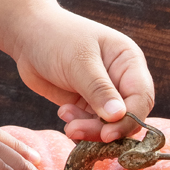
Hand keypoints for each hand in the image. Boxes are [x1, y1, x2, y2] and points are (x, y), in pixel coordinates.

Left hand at [14, 8, 154, 141]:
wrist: (28, 35)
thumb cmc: (56, 38)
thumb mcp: (78, 61)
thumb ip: (98, 89)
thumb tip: (119, 116)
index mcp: (129, 61)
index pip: (141, 98)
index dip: (128, 120)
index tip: (106, 134)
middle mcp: (122, 78)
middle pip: (127, 116)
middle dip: (103, 128)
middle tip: (75, 130)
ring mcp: (105, 93)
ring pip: (109, 125)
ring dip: (88, 130)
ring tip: (66, 119)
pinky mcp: (88, 104)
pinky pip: (92, 126)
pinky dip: (80, 127)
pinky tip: (64, 114)